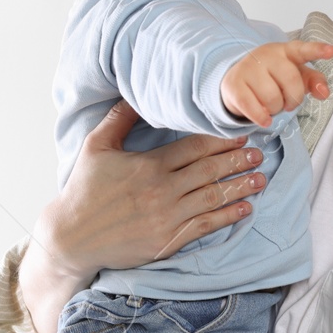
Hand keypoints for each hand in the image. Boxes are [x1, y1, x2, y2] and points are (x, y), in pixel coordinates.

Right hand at [41, 100, 275, 275]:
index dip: (221, 139)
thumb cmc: (84, 189)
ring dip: (239, 187)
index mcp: (148, 165)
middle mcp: (161, 191)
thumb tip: (134, 92)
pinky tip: (245, 208)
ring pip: (212, 198)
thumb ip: (119, 119)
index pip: (194, 148)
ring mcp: (166, 217)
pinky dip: (228, 216)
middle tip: (259, 153)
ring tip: (260, 178)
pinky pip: (205, 226)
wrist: (72, 237)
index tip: (241, 132)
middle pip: (209, 171)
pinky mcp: (167, 240)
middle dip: (237, 161)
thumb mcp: (96, 146)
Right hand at [220, 40, 332, 127]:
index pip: (302, 49)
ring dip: (276, 109)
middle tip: (288, 103)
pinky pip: (252, 107)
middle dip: (293, 99)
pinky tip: (265, 119)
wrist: (237, 80)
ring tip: (272, 106)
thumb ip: (314, 81)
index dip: (317, 50)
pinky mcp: (233, 84)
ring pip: (272, 97)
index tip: (331, 51)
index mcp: (286, 51)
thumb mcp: (296, 76)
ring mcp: (248, 68)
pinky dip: (261, 117)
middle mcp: (266, 55)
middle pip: (291, 81)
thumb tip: (324, 93)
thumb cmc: (273, 77)